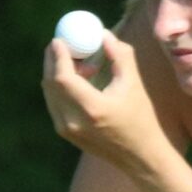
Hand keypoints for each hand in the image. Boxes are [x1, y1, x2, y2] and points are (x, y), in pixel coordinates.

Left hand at [41, 32, 165, 176]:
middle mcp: (74, 122)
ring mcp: (67, 130)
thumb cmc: (141, 118)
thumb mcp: (134, 84)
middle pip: (50, 84)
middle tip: (62, 43)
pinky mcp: (66, 134)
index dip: (58, 55)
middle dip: (53, 60)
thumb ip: (119, 55)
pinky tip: (83, 81)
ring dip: (59, 73)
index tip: (60, 39)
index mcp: (92, 109)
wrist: (140, 158)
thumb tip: (102, 33)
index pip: (63, 77)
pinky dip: (62, 87)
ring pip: (51, 93)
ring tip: (84, 65)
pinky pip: (55, 103)